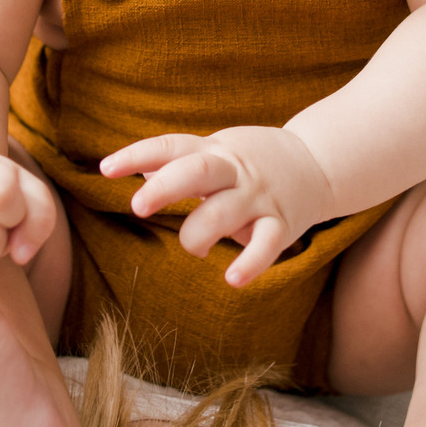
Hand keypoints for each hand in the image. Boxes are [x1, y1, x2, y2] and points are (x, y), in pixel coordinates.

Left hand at [101, 127, 333, 286]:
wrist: (319, 163)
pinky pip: (266, 245)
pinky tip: (233, 280)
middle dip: (165, 188)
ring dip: (198, 234)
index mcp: (214, 151)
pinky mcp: (282, 224)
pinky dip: (250, 262)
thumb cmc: (252, 162)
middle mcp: (235, 170)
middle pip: (196, 171)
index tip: (106, 169)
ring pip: (224, 213)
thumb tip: (134, 170)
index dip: (137, 155)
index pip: (171, 146)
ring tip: (193, 248)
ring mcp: (259, 197)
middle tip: (137, 207)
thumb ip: (178, 162)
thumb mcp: (217, 151)